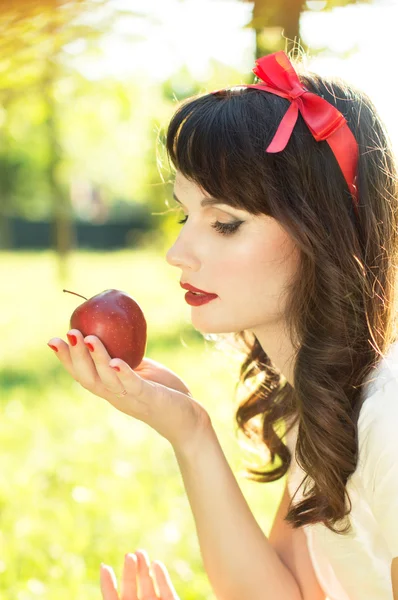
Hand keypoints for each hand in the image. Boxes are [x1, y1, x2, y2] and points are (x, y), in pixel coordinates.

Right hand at [47, 330, 210, 451]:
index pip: (82, 374)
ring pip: (107, 380)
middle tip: (67, 333)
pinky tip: (116, 361)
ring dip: (96, 359)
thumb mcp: (141, 371)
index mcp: (110, 388)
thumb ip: (126, 358)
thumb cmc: (164, 392)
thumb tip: (114, 330)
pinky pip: (134, 386)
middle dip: (75, 356)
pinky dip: (123, 374)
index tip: (52, 340)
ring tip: (88, 338)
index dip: (66, 359)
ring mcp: (131, 398)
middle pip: (88, 378)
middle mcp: (115, 395)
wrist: (188, 419)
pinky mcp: (149, 398)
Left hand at [100, 550, 179, 599]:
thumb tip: (104, 572)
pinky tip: (156, 564)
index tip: (104, 567)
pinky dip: (162, 577)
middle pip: (130, 587)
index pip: (113, 598)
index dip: (108, 584)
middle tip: (129, 555)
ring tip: (139, 553)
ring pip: (147, 584)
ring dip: (143, 568)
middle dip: (129, 570)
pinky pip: (166, 590)